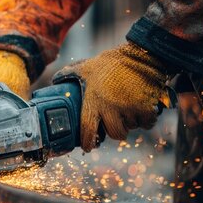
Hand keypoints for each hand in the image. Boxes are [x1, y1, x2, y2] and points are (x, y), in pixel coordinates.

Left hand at [53, 42, 169, 151]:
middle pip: (115, 134)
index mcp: (93, 102)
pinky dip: (147, 118)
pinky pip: (147, 123)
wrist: (141, 55)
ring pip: (132, 127)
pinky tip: (144, 107)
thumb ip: (70, 74)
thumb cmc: (111, 63)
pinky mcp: (146, 108)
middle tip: (117, 121)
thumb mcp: (87, 67)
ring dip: (132, 121)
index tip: (88, 148)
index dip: (88, 142)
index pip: (88, 130)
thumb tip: (54, 79)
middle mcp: (110, 109)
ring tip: (130, 106)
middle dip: (117, 130)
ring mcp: (128, 110)